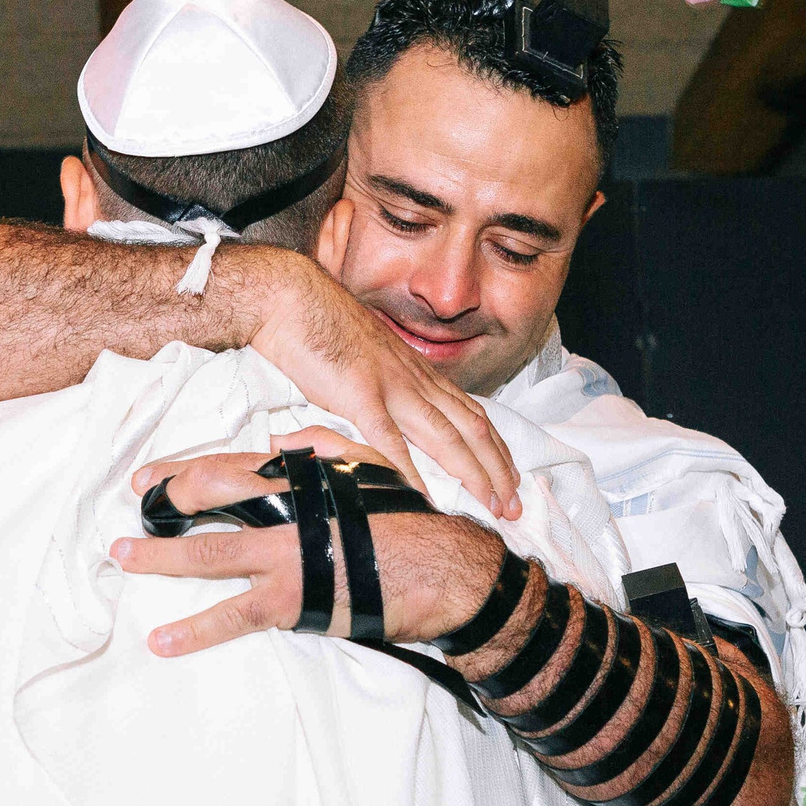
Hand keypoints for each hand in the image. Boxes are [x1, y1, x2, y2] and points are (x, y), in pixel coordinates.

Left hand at [116, 441, 509, 655]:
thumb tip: (276, 440)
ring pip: (207, 554)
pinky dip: (193, 630)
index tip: (149, 478)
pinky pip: (232, 616)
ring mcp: (284, 556)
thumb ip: (322, 447)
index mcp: (299, 478)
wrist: (446, 571)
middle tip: (127, 512)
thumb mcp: (370, 466)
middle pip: (206, 500)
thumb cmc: (410, 520)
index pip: (226, 466)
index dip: (181, 472)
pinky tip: (160, 639)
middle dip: (161, 505)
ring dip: (159, 557)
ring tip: (122, 560)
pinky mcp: (293, 601)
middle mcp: (283, 511)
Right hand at [247, 261, 519, 519]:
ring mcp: (391, 387)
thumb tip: (395, 417)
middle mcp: (415, 381)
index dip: (496, 449)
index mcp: (417, 373)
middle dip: (498, 470)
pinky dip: (412, 472)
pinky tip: (426, 498)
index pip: (472, 414)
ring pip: (446, 437)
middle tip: (515, 506)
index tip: (511, 478)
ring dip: (474, 475)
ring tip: (491, 507)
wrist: (291, 298)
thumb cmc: (321, 328)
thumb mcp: (368, 361)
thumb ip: (387, 389)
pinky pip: (390, 440)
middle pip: (472, 429)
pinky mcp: (359, 395)